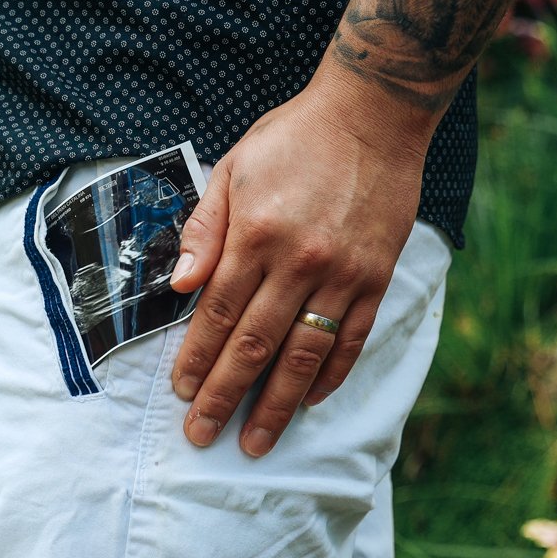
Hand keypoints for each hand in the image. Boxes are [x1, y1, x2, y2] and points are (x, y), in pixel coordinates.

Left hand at [166, 77, 429, 457]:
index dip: (198, 357)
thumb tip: (179, 286)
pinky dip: (330, 375)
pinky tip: (309, 400)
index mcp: (256, 234)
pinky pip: (351, 340)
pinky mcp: (377, 278)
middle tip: (203, 435)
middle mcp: (300, 262)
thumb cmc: (292, 138)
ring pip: (304, 355)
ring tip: (256, 442)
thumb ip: (204, 230)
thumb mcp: (232, 168)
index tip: (181, 392)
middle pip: (255, 345)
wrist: (371, 115)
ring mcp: (343, 275)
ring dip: (277, 404)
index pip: (219, 313)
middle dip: (225, 396)